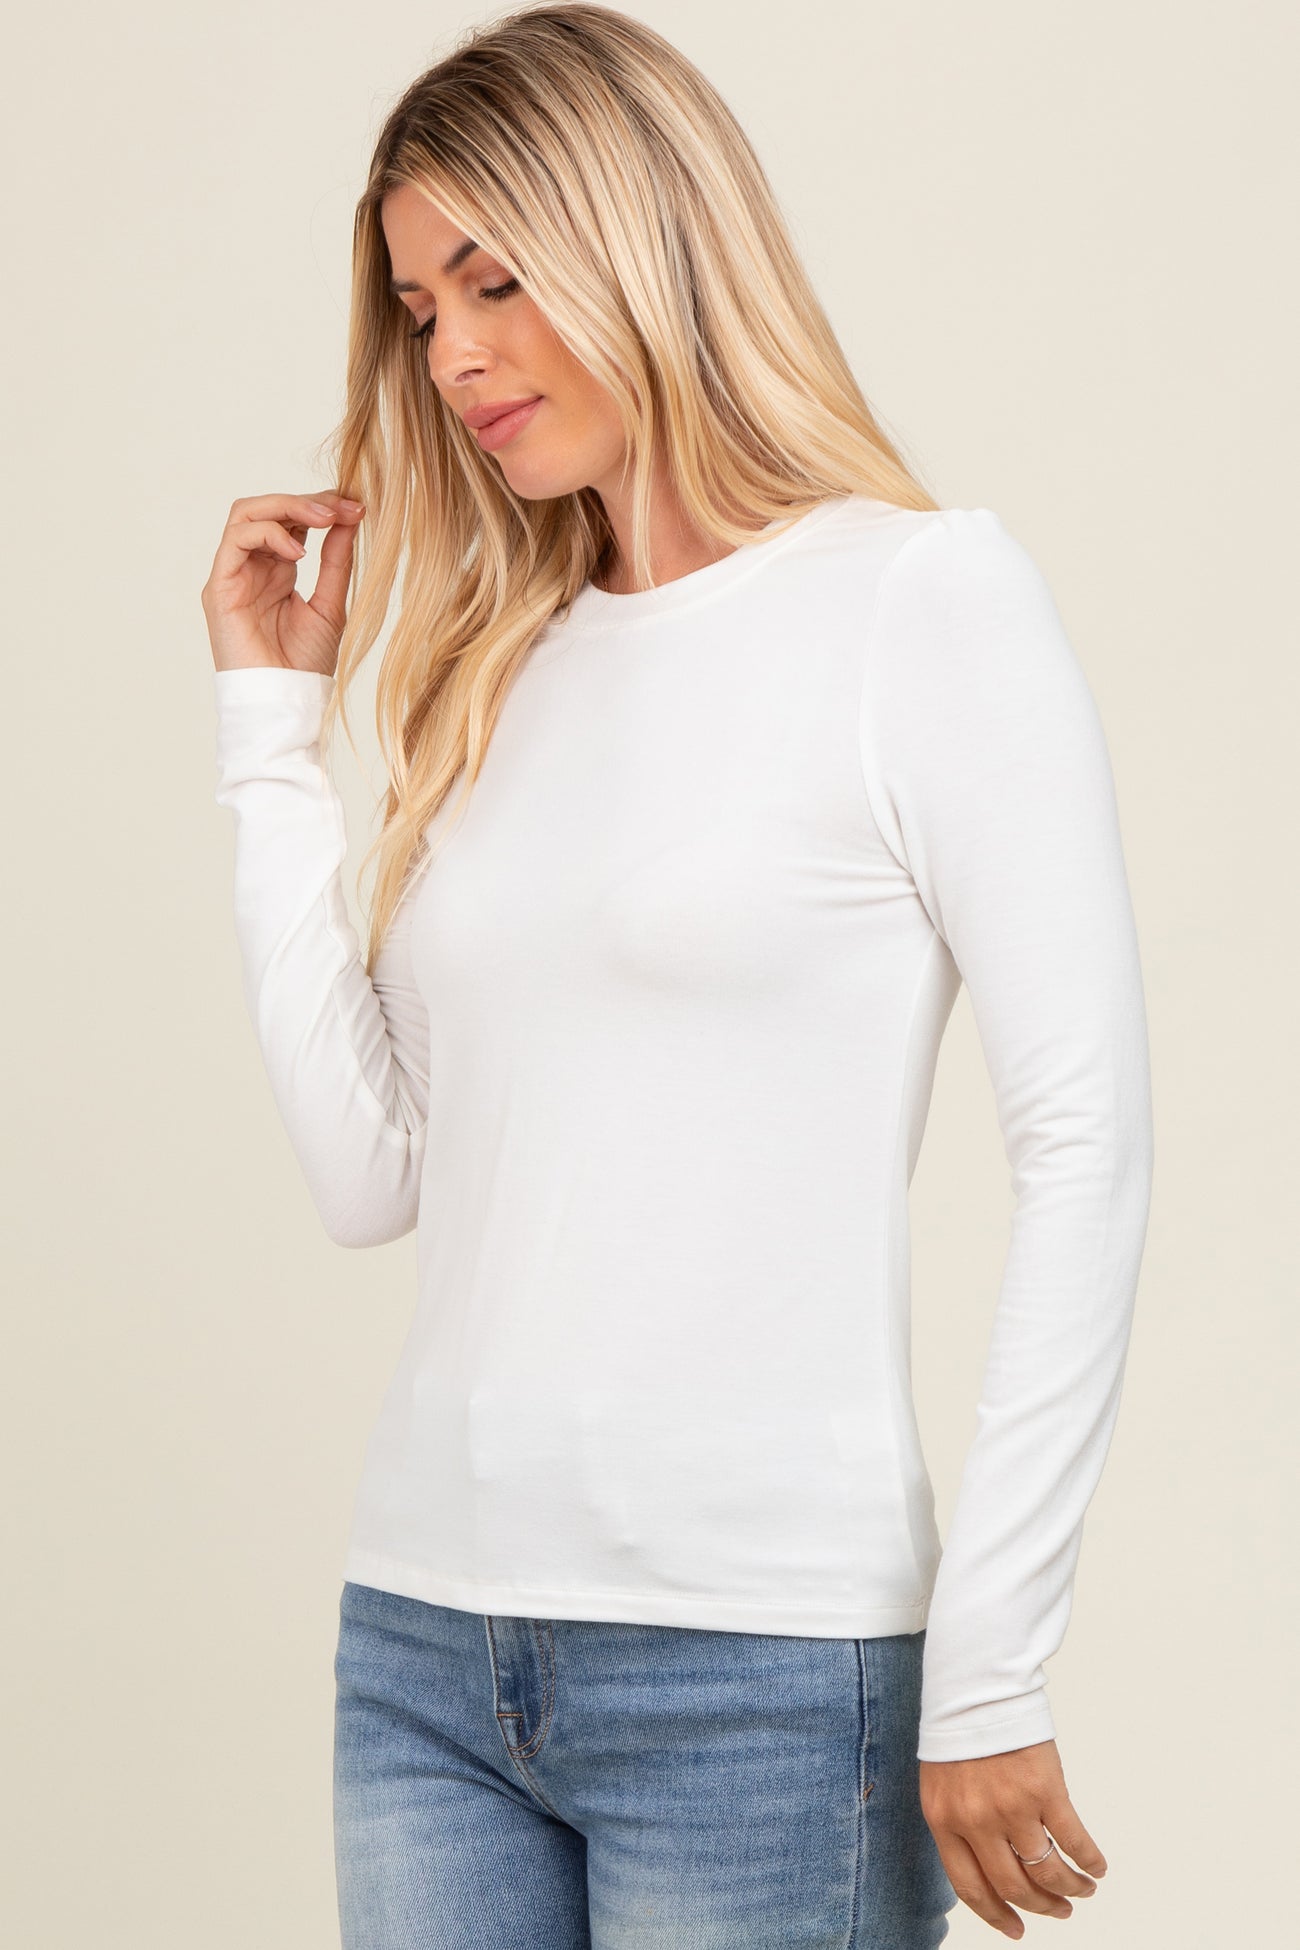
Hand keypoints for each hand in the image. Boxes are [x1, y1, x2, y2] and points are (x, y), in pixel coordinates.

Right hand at [201, 490, 365, 674]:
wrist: (285, 701)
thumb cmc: (305, 664)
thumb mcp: (331, 604)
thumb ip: (336, 560)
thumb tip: (351, 517)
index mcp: (276, 570)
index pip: (290, 520)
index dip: (320, 506)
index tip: (357, 507)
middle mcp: (251, 567)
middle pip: (267, 509)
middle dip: (307, 501)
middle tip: (343, 506)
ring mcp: (232, 575)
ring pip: (247, 514)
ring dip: (287, 507)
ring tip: (324, 519)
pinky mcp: (219, 587)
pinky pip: (236, 540)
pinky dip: (268, 534)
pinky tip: (298, 553)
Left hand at [919, 1740, 1105, 1938]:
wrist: (976, 1686)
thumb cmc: (959, 1734)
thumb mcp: (941, 1784)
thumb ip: (958, 1825)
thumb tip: (987, 1869)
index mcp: (944, 1821)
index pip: (971, 1888)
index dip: (996, 1915)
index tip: (1016, 1931)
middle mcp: (976, 1821)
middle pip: (1013, 1885)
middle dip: (1040, 1907)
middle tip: (1058, 1912)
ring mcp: (1012, 1807)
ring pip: (1047, 1870)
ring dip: (1069, 1889)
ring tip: (1082, 1891)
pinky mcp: (1045, 1790)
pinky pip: (1073, 1840)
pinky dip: (1088, 1860)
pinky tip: (1096, 1867)